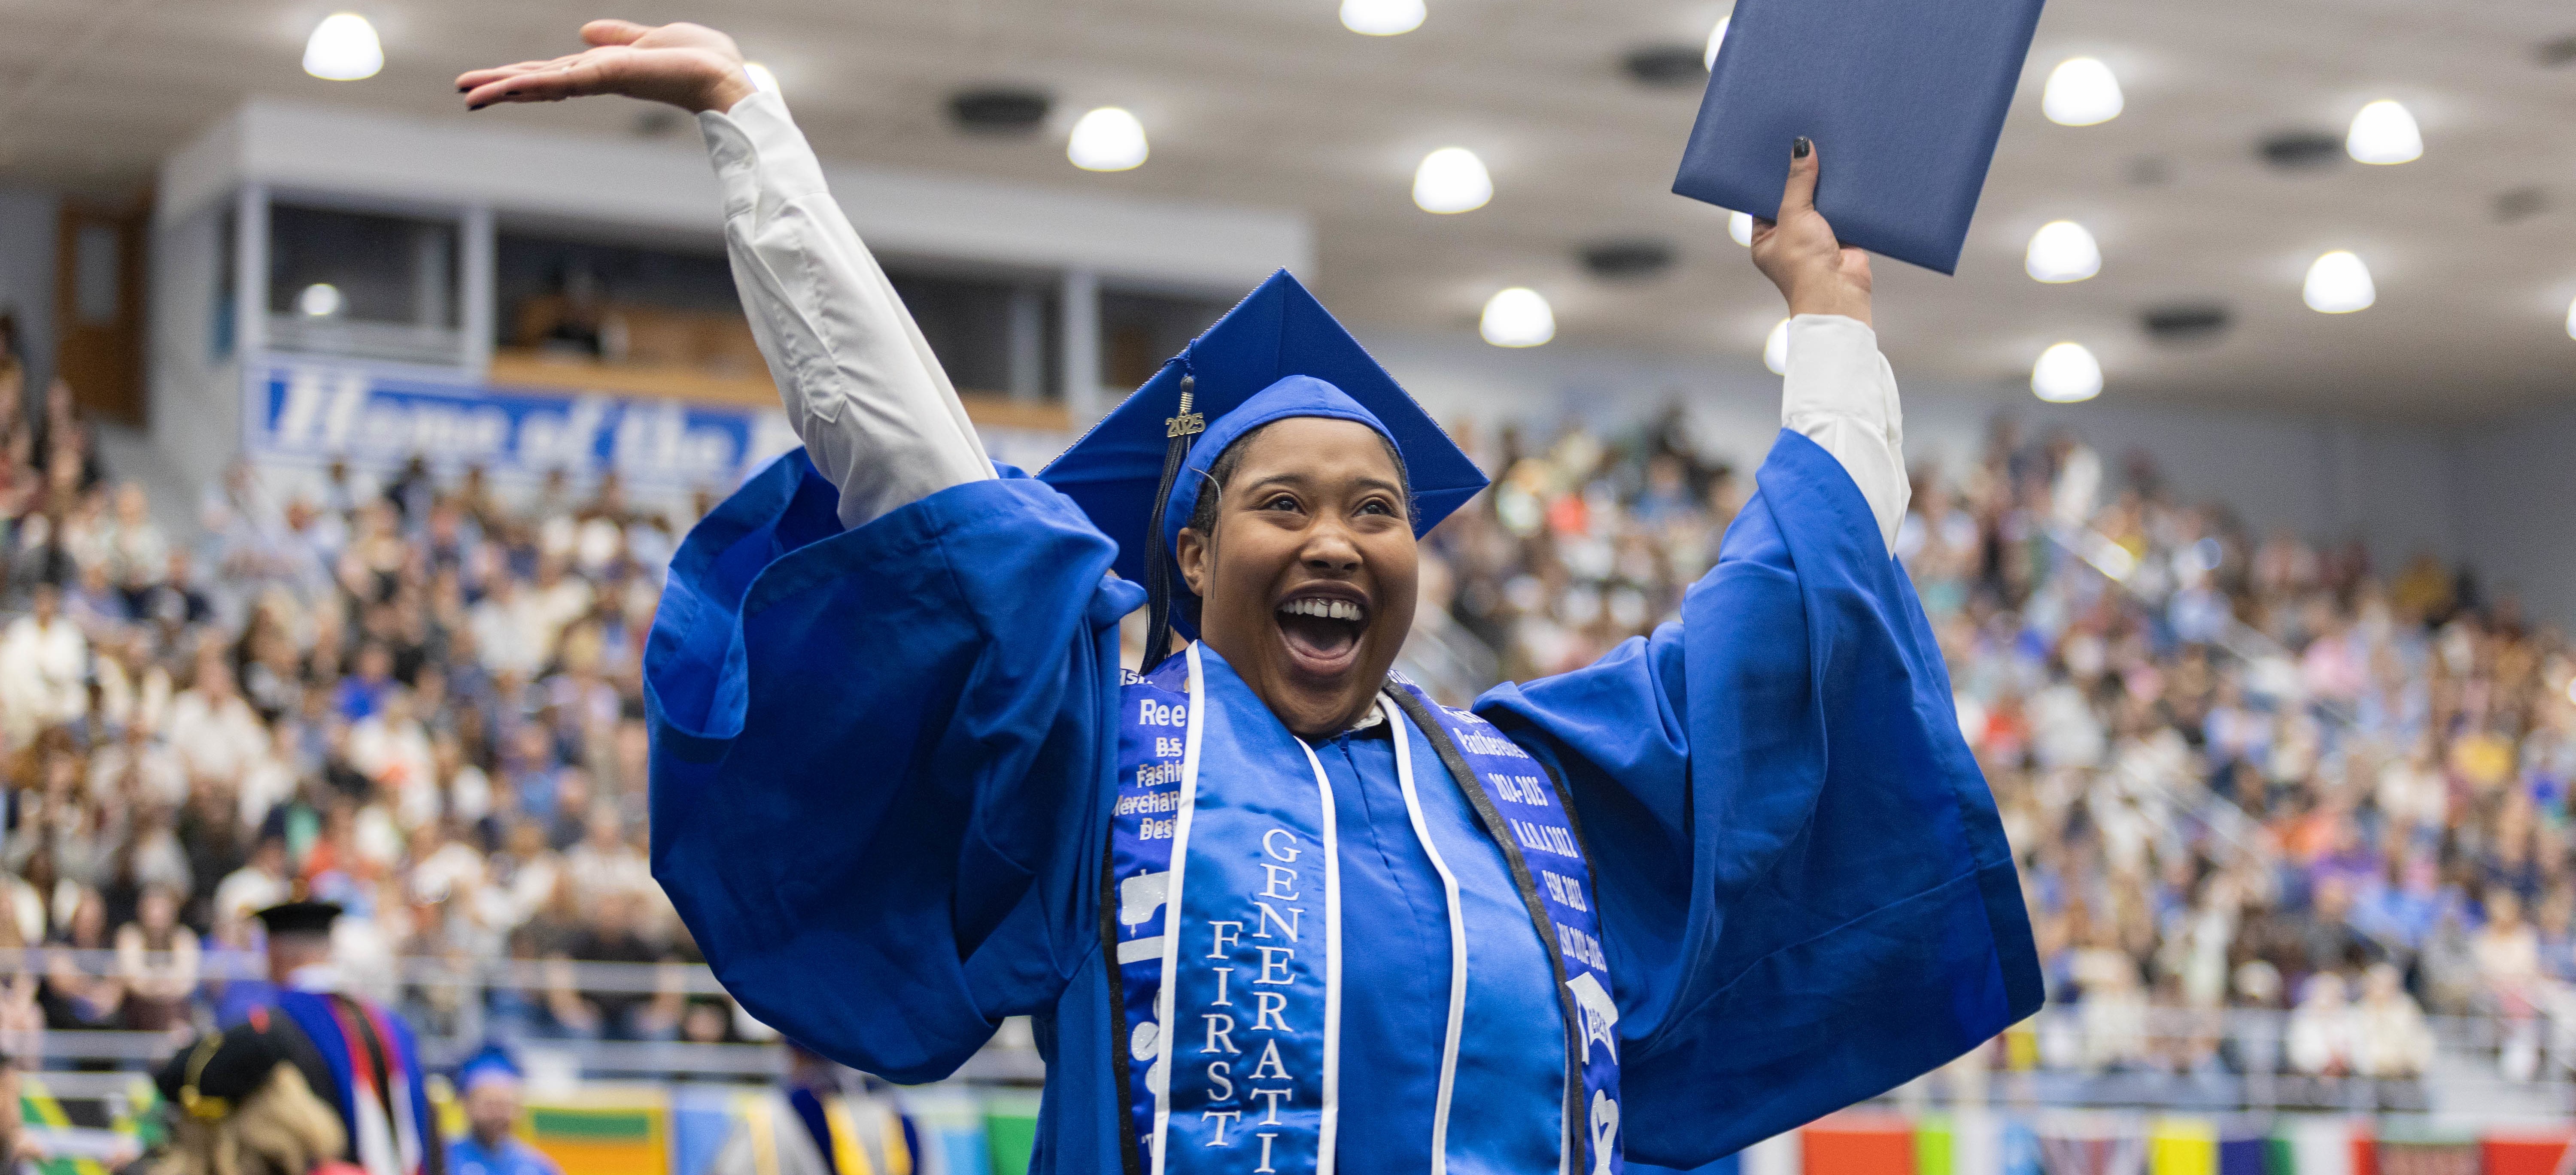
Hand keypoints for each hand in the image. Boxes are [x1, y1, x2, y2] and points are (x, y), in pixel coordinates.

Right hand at [455, 19, 754, 114]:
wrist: (723, 76)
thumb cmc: (700, 61)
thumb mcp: (650, 39)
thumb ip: (619, 37)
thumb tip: (587, 30)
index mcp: (604, 69)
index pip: (553, 73)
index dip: (522, 76)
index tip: (491, 81)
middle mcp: (597, 78)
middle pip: (539, 81)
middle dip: (501, 86)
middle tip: (465, 93)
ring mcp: (600, 80)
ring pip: (542, 83)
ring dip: (504, 88)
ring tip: (468, 93)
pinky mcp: (607, 76)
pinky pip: (561, 78)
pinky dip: (532, 82)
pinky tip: (503, 87)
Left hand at [1749, 137, 1872, 326]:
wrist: (1839, 292)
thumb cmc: (1805, 264)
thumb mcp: (1793, 215)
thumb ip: (1798, 181)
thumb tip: (1801, 147)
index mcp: (1765, 238)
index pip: (1764, 201)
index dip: (1771, 178)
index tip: (1776, 151)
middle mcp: (1789, 239)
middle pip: (1794, 199)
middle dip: (1801, 178)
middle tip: (1804, 146)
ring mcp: (1816, 238)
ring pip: (1820, 203)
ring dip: (1825, 185)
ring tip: (1827, 151)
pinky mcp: (1842, 237)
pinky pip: (1842, 210)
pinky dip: (1846, 196)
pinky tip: (1848, 171)